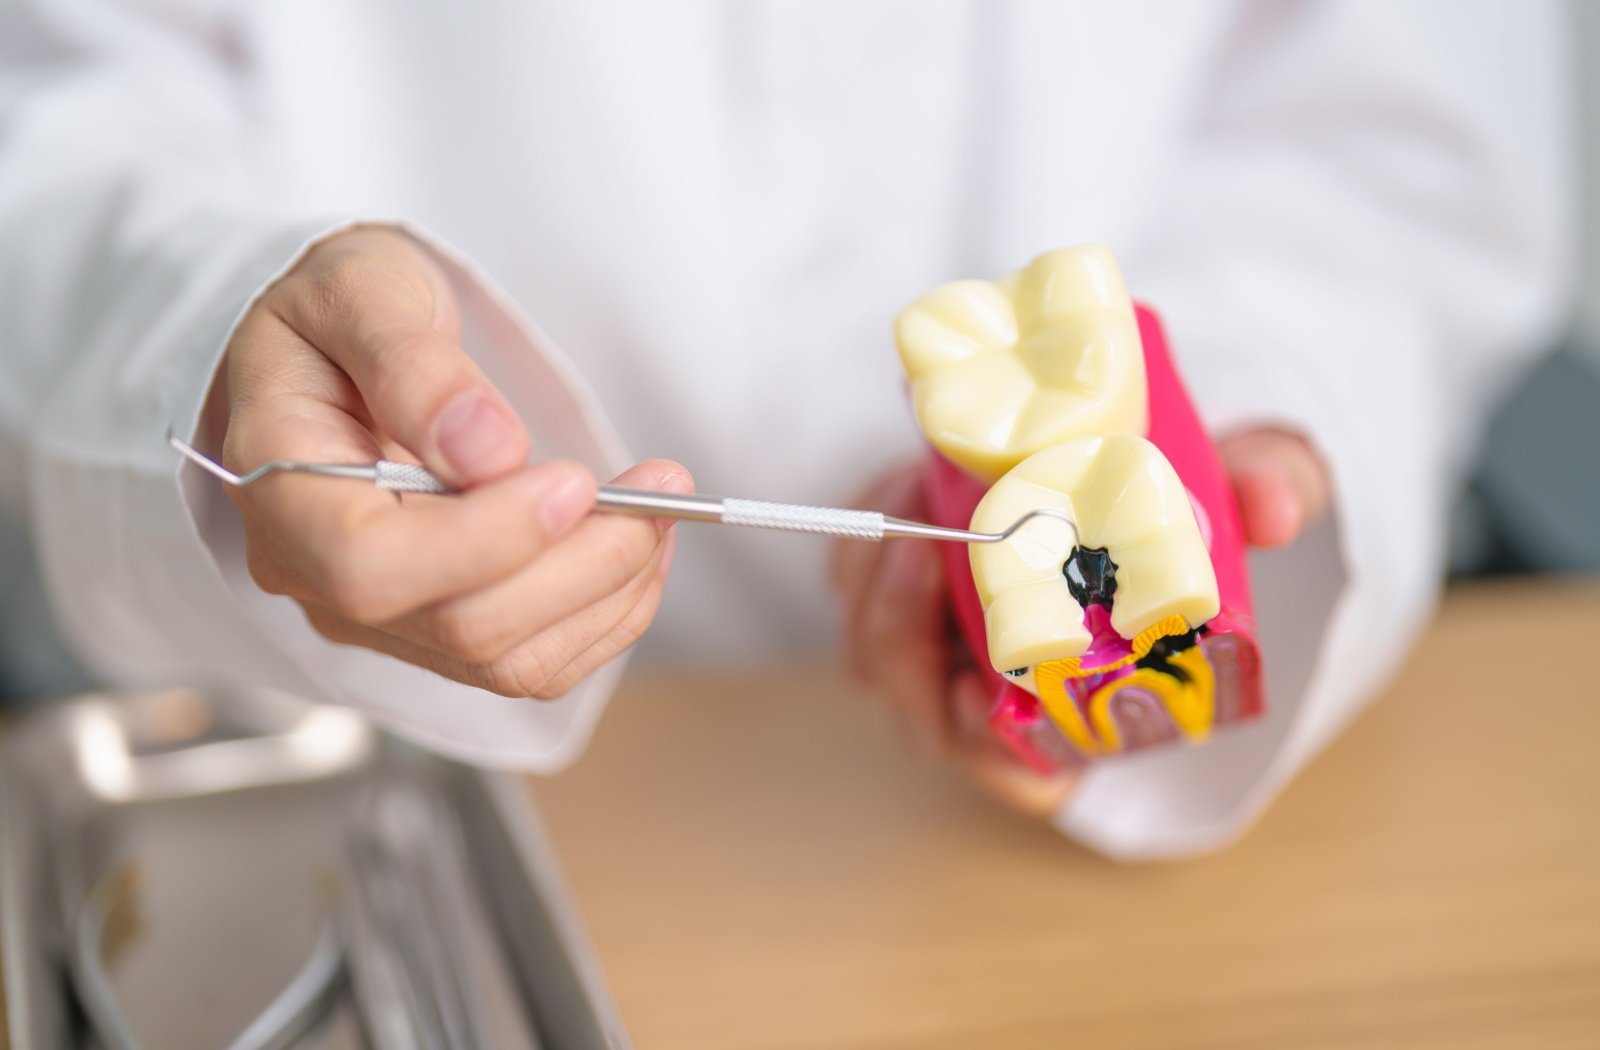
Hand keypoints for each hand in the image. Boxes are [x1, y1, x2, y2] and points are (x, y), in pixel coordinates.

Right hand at [217, 226, 690, 696]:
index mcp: (283, 492)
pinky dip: (608, 612)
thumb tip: (488, 450)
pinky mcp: (443, 631)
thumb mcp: (359, 292)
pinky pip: (537, 661)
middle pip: (460, 626)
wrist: (336, 348)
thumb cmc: (339, 315)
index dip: (482, 541)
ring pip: (510, 660)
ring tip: (661, 505)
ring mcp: (383, 618)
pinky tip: (641, 544)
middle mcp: (319, 580)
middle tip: (658, 488)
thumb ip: (410, 365)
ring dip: (609, 591)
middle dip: (580, 565)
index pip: (369, 566)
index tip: (573, 481)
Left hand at [831, 428, 1328, 815]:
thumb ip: (1274, 486)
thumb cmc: (1191, 506)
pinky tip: (905, 483)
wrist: (1130, 458)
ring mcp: (944, 653)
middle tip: (922, 543)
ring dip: (878, 580)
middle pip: (922, 714)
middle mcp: (1009, 701)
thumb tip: (1274, 507)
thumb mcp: (1250, 481)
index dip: (987, 747)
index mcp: (1092, 712)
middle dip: (902, 634)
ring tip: (913, 492)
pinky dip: (868, 546)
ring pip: (876, 652)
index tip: (977, 693)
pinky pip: (861, 592)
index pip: (1022, 771)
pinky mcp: (904, 595)